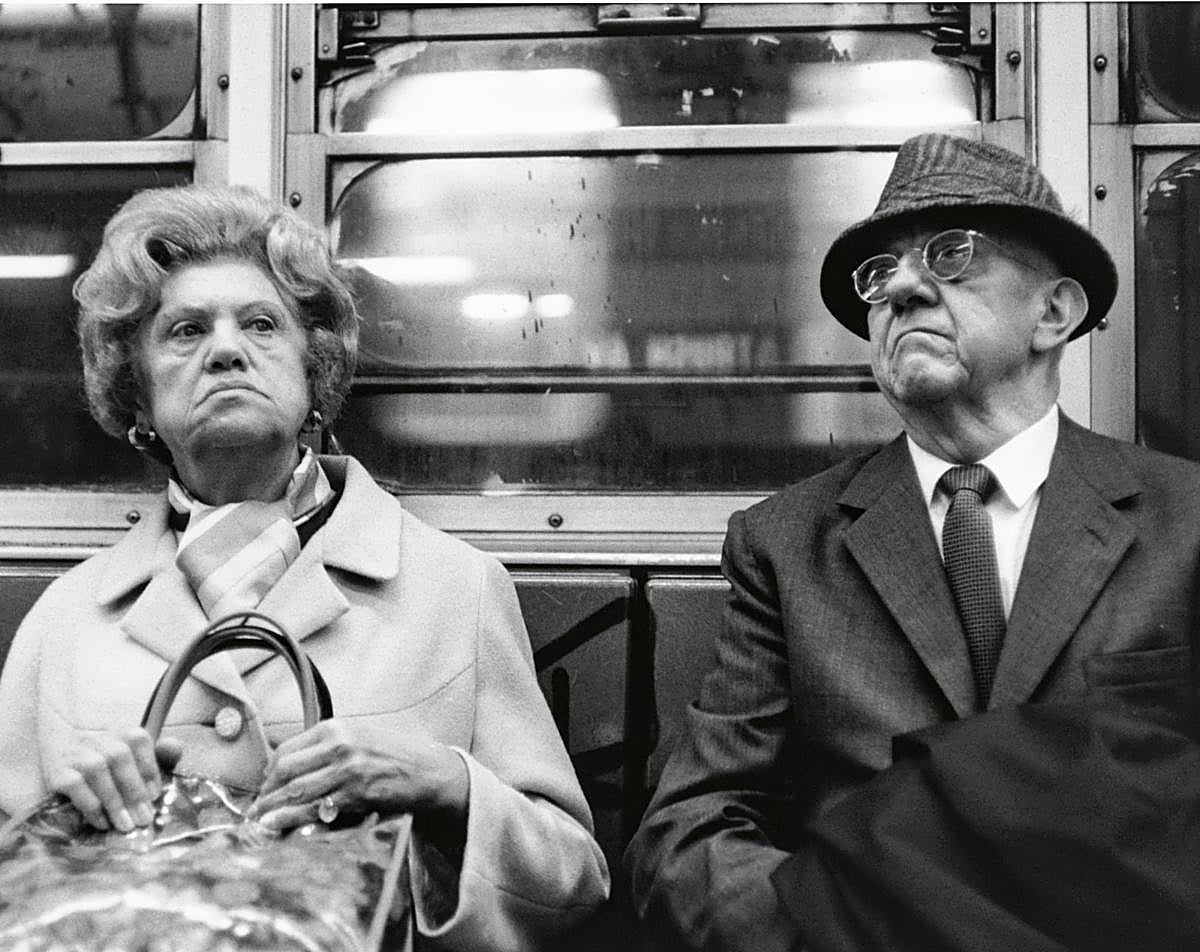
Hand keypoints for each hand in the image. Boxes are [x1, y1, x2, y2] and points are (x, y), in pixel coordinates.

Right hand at [49, 729, 175, 832]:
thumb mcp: (135, 758)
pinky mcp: (57, 772)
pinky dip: (90, 806)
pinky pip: (74, 786)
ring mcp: (76, 753)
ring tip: (126, 825)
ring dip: (114, 801)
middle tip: (144, 818)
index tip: (155, 794)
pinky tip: (102, 822)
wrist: (62, 755)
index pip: (138, 740)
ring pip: (97, 771)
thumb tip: (175, 747)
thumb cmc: (109, 763)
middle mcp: (98, 737)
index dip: (149, 767)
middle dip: (134, 790)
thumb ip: (160, 755)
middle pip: (119, 757)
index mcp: (121, 732)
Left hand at [248, 719, 468, 832]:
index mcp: (336, 728)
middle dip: (266, 793)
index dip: (269, 773)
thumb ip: (328, 745)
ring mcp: (347, 770)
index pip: (287, 750)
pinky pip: (317, 809)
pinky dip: (295, 820)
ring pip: (296, 791)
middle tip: (256, 809)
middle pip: (286, 771)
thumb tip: (292, 764)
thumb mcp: (359, 736)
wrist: (430, 770)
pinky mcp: (357, 794)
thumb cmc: (396, 753)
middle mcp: (339, 745)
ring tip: (260, 822)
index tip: (264, 787)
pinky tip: (282, 827)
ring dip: (273, 810)